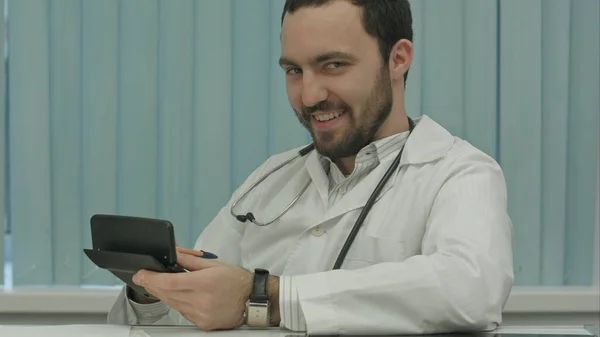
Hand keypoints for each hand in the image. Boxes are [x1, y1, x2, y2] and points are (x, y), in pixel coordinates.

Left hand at [132, 253, 251, 330]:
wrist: (252, 299)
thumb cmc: (237, 281)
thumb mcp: (213, 264)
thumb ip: (190, 261)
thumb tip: (173, 254)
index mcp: (205, 283)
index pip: (170, 282)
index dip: (152, 279)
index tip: (141, 274)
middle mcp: (202, 300)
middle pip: (168, 294)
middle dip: (153, 285)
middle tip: (144, 278)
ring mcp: (201, 314)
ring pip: (173, 304)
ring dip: (163, 294)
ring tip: (159, 285)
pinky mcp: (202, 323)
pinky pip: (183, 313)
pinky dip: (177, 304)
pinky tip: (178, 296)